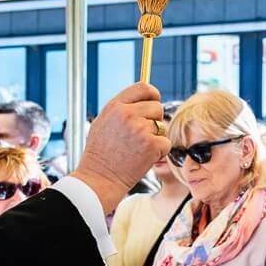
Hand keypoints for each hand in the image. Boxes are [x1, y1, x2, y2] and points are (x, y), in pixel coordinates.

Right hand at [72, 83, 168, 211]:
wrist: (100, 178)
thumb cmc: (100, 154)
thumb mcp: (103, 123)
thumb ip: (121, 109)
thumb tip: (142, 99)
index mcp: (115, 106)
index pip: (143, 87)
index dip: (152, 94)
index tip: (154, 102)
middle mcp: (127, 114)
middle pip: (157, 107)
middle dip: (154, 120)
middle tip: (142, 136)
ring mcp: (140, 129)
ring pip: (162, 126)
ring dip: (155, 137)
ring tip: (137, 149)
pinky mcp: (151, 145)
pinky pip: (166, 142)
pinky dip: (159, 152)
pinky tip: (143, 158)